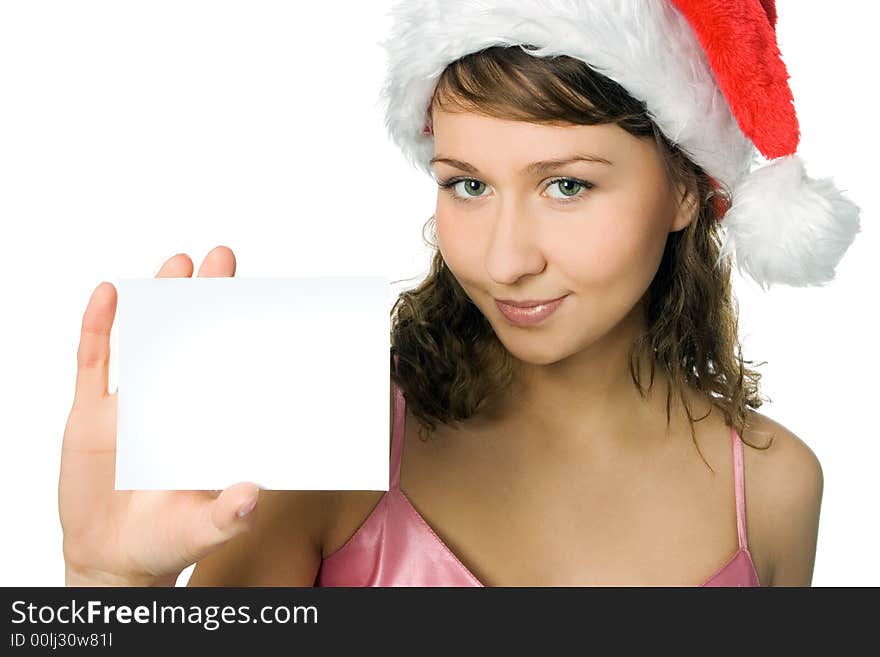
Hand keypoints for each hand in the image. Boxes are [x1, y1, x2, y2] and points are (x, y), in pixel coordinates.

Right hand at [59, 246, 260, 585]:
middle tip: (222, 258)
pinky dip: (99, 327)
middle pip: (189, 341)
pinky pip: (94, 362)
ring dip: (158, 301)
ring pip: (144, 341)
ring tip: (177, 264)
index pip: (227, 369)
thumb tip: (253, 496)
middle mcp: (172, 405)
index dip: (241, 334)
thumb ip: (225, 515)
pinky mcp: (91, 414)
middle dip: (206, 298)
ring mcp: (131, 406)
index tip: (262, 299)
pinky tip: (110, 294)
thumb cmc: (164, 543)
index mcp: (204, 423)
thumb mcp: (199, 530)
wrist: (108, 560)